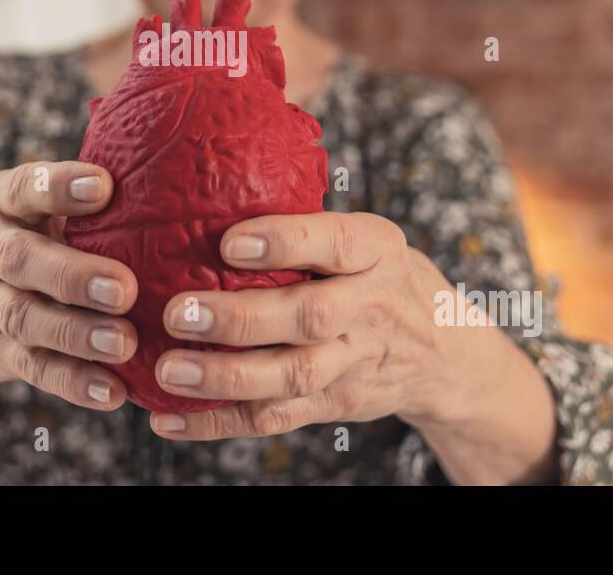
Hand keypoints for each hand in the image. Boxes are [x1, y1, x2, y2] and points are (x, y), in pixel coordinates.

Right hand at [0, 160, 138, 410]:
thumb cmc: (34, 241)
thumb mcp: (43, 211)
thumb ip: (92, 202)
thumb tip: (182, 183)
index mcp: (4, 202)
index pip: (25, 187)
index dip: (60, 187)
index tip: (104, 187)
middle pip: (20, 259)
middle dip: (72, 274)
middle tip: (124, 288)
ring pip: (25, 318)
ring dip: (76, 333)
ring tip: (125, 343)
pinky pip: (33, 367)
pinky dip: (73, 381)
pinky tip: (113, 391)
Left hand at [146, 211, 509, 439]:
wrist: (443, 352)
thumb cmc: (375, 274)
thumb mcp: (364, 236)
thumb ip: (306, 225)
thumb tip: (208, 191)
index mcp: (375, 250)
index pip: (335, 243)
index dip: (283, 243)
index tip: (229, 243)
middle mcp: (369, 306)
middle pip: (308, 318)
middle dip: (239, 319)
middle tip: (177, 313)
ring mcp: (354, 361)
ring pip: (291, 376)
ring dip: (225, 378)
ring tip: (170, 371)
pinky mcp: (336, 404)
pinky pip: (275, 418)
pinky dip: (219, 422)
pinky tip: (170, 419)